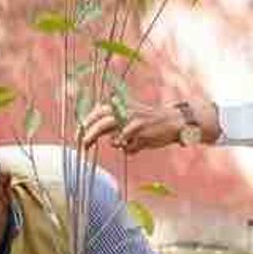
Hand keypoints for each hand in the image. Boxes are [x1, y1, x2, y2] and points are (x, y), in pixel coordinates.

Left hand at [81, 100, 220, 152]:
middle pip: (99, 117)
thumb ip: (120, 133)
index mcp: (121, 107)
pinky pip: (124, 137)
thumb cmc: (152, 128)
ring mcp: (131, 116)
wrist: (173, 122)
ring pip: (107, 123)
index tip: (78, 135)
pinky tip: (130, 146)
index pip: (98, 112)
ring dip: (94, 134)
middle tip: (80, 143)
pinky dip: (123, 144)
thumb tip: (111, 143)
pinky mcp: (140, 126)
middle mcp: (124, 109)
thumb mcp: (134, 129)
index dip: (86, 123)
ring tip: (87, 145)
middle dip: (86, 129)